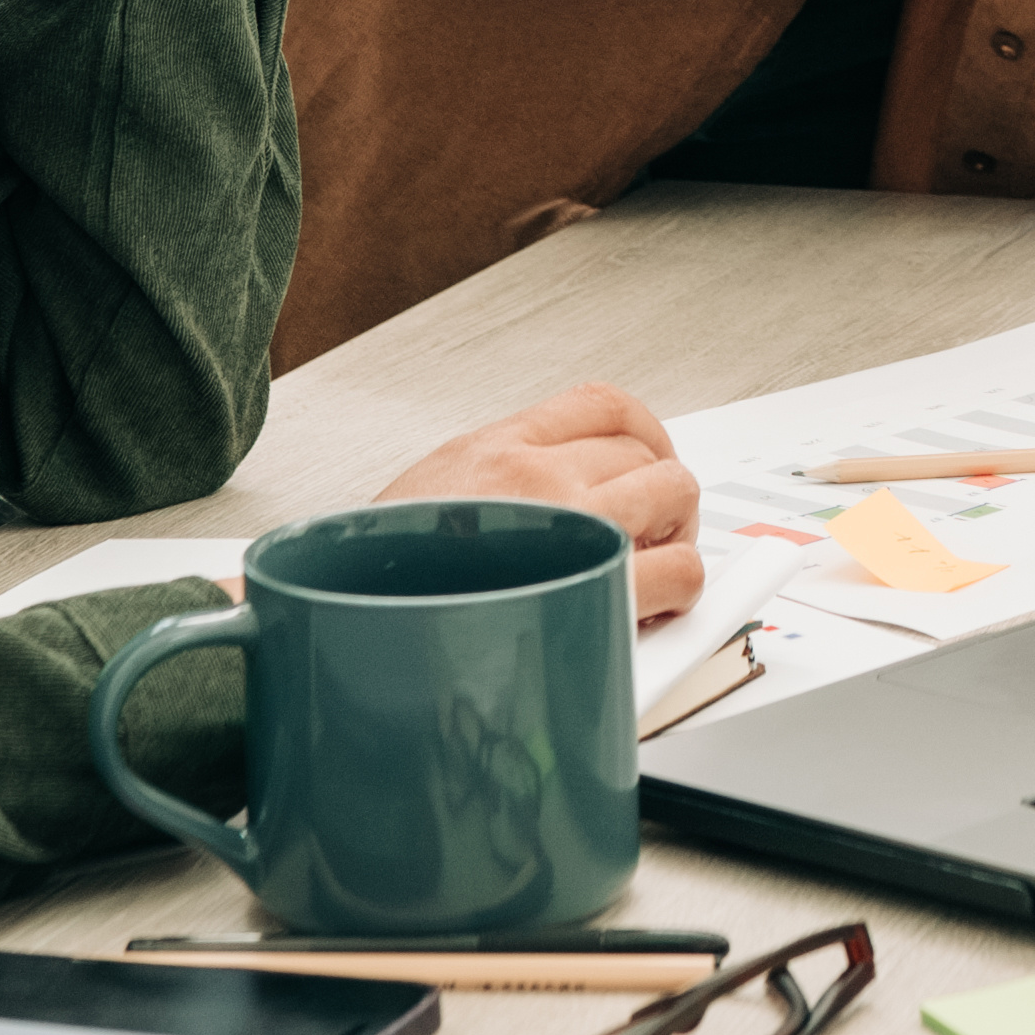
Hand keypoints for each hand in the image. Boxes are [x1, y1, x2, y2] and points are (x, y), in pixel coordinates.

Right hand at [377, 380, 703, 624]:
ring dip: (677, 533)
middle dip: (663, 492)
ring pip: (671, 493)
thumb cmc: (380, 587)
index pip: (600, 405)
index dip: (644, 434)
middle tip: (654, 532)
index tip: (649, 461)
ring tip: (657, 568)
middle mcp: (531, 474)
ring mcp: (563, 524)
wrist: (354, 629)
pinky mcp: (589, 584)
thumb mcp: (427, 501)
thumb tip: (553, 498)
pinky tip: (656, 605)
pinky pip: (676, 568)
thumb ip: (494, 487)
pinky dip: (681, 585)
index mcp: (492, 449)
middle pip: (646, 451)